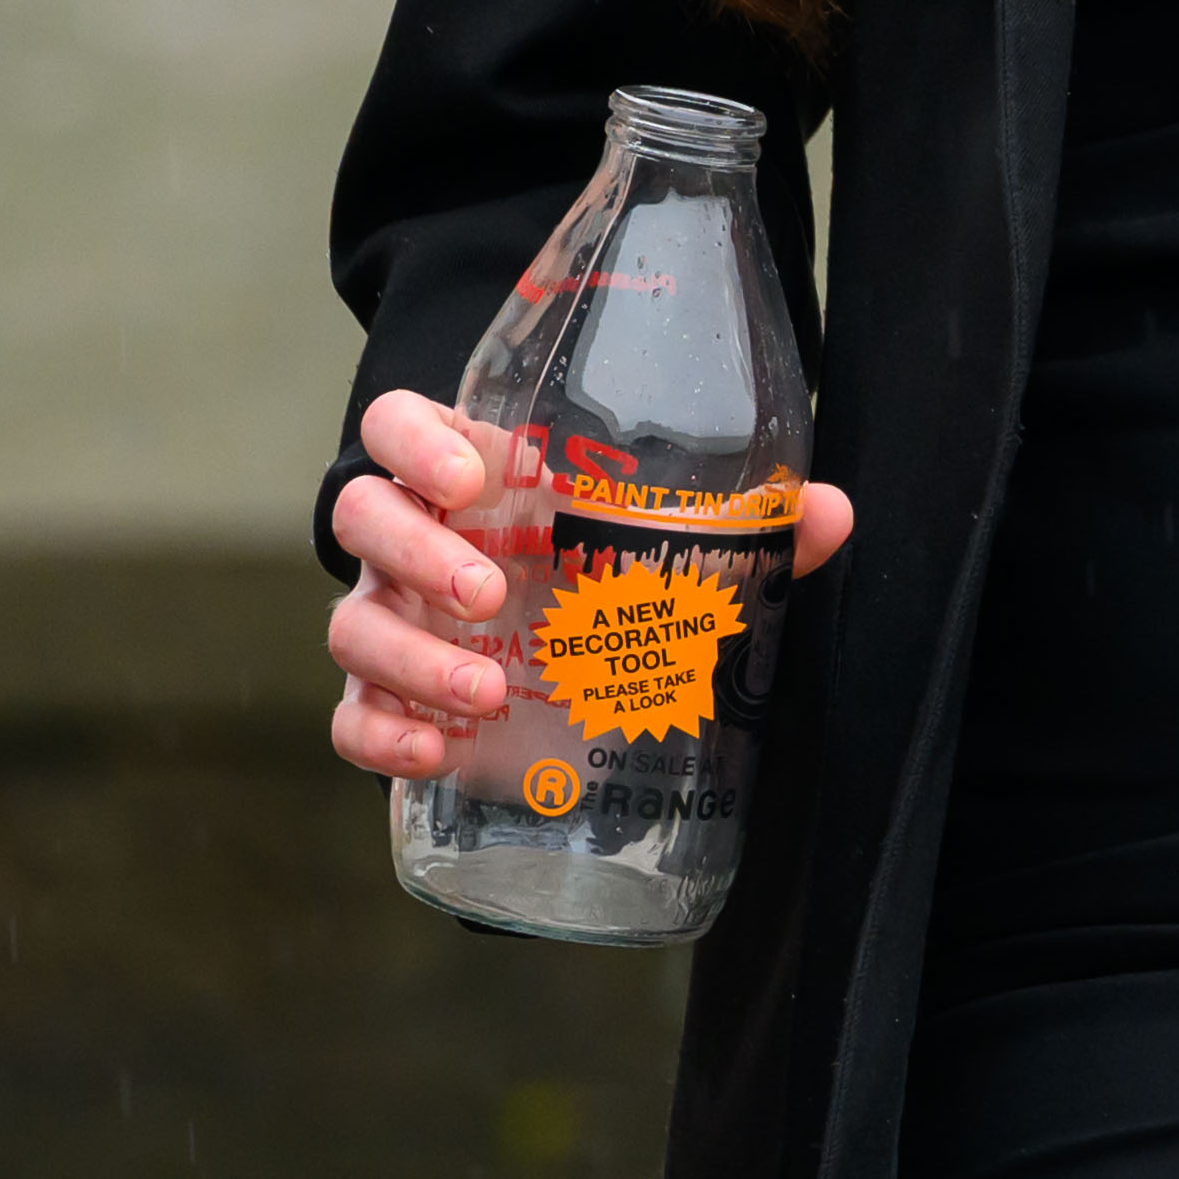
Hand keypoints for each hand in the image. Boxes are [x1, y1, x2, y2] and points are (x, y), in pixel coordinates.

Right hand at [323, 388, 854, 786]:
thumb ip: (740, 519)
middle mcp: (407, 541)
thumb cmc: (598, 565)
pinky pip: (350, 718)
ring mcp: (386, 618)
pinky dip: (380, 735)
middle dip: (417, 555)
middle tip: (489, 593)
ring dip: (411, 658)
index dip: (415, 442)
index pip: (397, 425)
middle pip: (363, 518)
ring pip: (352, 626)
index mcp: (465, 474)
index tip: (471, 477)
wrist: (553, 652)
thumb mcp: (656, 534)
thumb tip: (829, 512)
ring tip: (486, 693)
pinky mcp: (382, 697)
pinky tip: (434, 754)